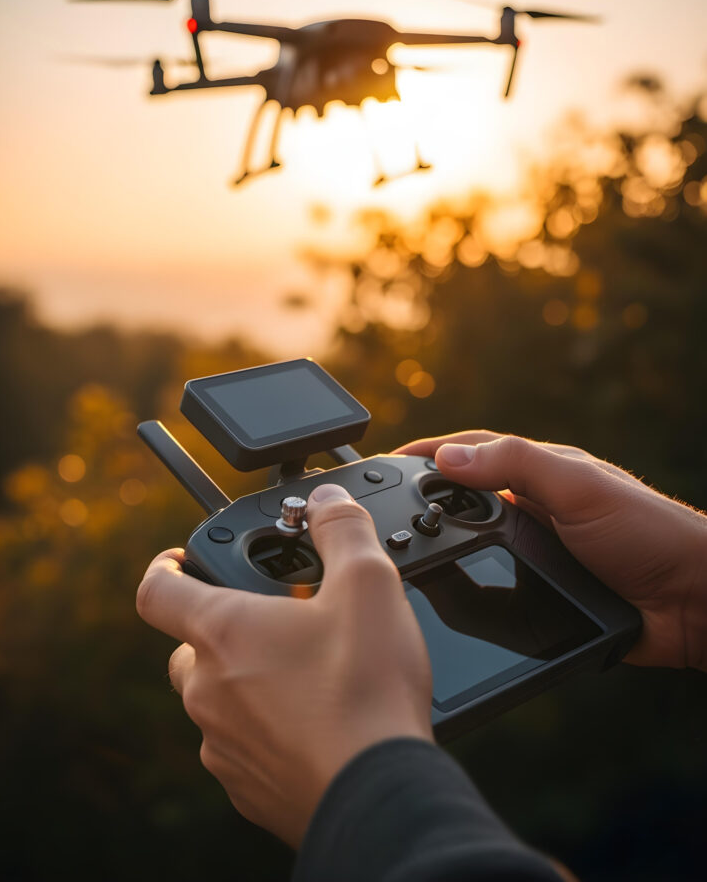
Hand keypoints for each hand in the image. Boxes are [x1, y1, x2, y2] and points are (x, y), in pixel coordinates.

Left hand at [136, 483, 432, 846]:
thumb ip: (342, 528)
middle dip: (224, 630)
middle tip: (276, 622)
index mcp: (223, 633)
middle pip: (190, 648)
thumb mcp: (369, 583)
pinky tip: (316, 722)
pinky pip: (242, 746)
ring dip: (248, 682)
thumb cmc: (368, 689)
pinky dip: (267, 729)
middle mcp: (208, 691)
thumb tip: (327, 500)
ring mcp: (222, 745)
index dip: (163, 568)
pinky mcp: (247, 787)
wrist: (382, 793)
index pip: (156, 591)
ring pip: (218, 700)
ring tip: (308, 674)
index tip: (177, 561)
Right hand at [396, 431, 706, 671]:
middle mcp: (534, 509)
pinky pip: (494, 596)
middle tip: (382, 517)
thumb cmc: (650, 531)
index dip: (429, 455)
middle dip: (425, 504)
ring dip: (444, 554)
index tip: (386, 464)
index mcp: (540, 473)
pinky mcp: (544, 595)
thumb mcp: (579, 487)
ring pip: (475, 550)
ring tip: (404, 564)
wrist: (694, 601)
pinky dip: (468, 597)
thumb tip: (447, 458)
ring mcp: (538, 553)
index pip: (471, 454)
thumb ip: (516, 465)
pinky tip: (448, 605)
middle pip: (464, 502)